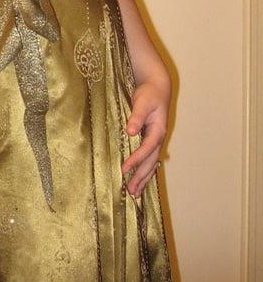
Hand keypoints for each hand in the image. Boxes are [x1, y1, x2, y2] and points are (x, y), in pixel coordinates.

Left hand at [121, 79, 169, 196]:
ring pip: (150, 163)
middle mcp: (158, 138)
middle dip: (141, 177)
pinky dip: (144, 171)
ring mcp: (155, 141)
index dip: (136, 160)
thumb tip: (131, 131)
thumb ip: (136, 116)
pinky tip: (138, 181)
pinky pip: (147, 159)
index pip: (146, 148)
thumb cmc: (149, 94)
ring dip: (143, 178)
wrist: (157, 87)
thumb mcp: (142, 102)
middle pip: (150, 162)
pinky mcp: (150, 140)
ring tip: (135, 193)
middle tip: (132, 192)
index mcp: (158, 130)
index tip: (124, 169)